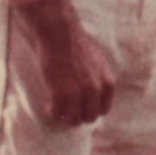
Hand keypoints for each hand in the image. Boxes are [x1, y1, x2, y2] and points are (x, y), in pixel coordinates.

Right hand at [20, 0, 116, 128]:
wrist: (60, 34)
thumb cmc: (76, 44)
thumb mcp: (98, 62)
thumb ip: (100, 79)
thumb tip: (96, 93)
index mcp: (107, 83)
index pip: (103, 110)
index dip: (91, 110)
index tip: (81, 108)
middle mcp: (95, 90)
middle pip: (89, 117)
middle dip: (78, 115)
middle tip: (67, 110)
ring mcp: (78, 94)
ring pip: (74, 120)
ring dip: (65, 117)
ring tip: (57, 109)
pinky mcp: (60, 94)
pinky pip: (57, 113)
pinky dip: (53, 112)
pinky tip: (48, 106)